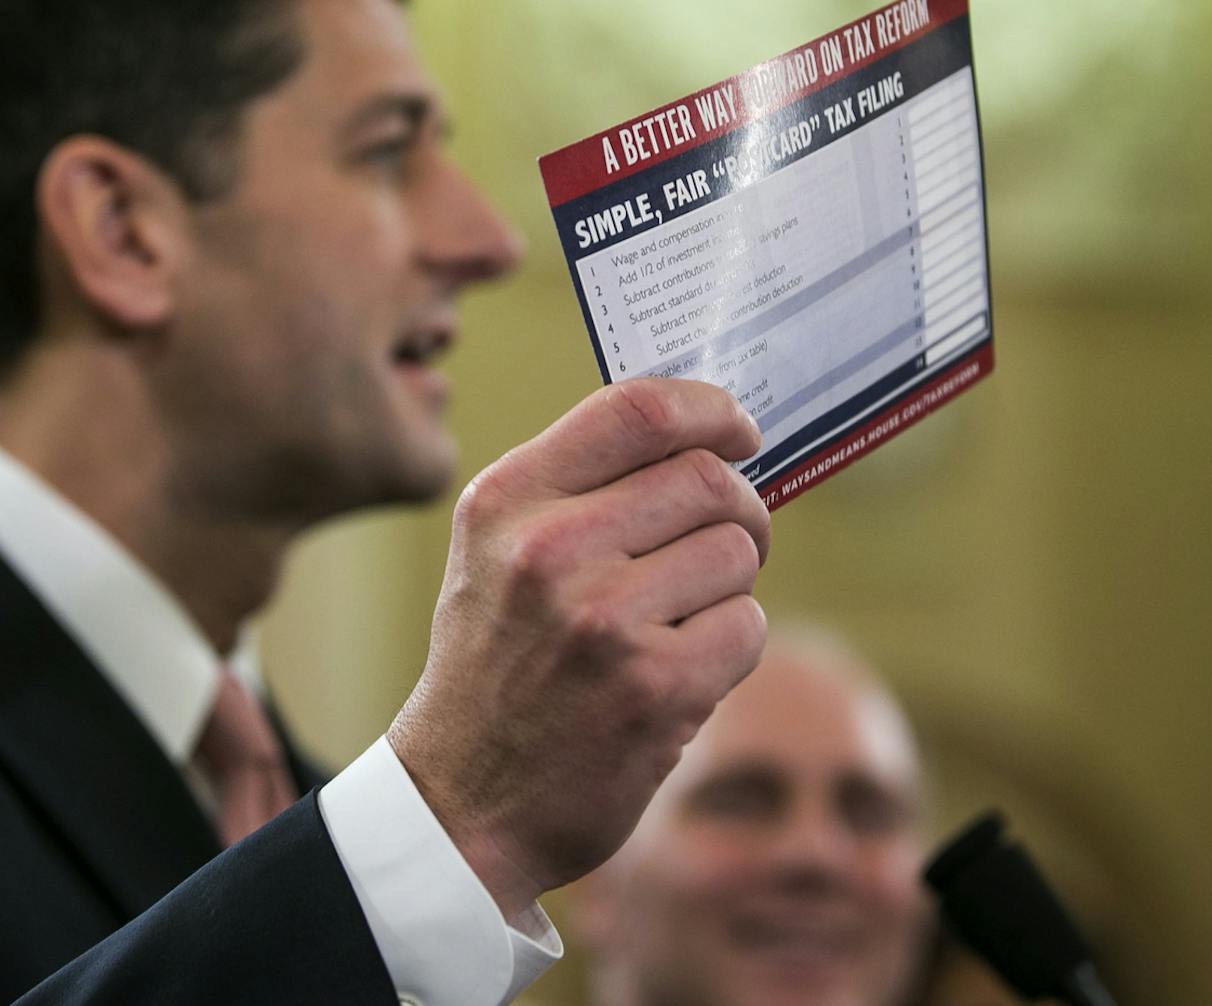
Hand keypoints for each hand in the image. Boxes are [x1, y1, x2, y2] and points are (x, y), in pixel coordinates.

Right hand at [387, 378, 770, 918]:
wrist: (463, 802)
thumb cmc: (499, 665)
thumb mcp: (499, 552)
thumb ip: (581, 486)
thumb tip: (709, 436)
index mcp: (506, 500)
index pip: (639, 408)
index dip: (711, 410)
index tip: (739, 431)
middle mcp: (548, 549)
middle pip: (710, 480)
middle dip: (738, 511)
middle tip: (720, 548)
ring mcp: (602, 619)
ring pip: (737, 553)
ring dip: (727, 589)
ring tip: (671, 626)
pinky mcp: (655, 686)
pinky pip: (748, 626)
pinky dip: (731, 649)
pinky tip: (676, 674)